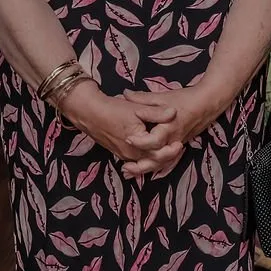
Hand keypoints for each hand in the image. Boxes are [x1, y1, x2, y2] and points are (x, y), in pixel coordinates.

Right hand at [59, 80, 180, 164]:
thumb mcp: (137, 108)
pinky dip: (146, 158)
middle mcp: (131, 155)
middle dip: (166, 157)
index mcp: (138, 145)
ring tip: (167, 151)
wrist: (89, 112)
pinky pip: (136, 160)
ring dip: (157, 158)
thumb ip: (156, 112)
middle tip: (178, 148)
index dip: (171, 151)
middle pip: (153, 162)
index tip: (180, 144)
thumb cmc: (113, 109)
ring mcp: (124, 156)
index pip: (159, 154)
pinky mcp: (119, 153)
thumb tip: (174, 112)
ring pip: (145, 162)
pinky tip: (152, 153)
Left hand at [121, 81, 228, 177]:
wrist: (206, 103)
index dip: (140, 141)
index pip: (154, 140)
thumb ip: (143, 98)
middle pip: (157, 159)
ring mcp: (176, 145)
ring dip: (146, 169)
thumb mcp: (162, 97)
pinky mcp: (177, 146)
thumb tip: (125, 94)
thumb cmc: (185, 99)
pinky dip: (155, 166)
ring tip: (129, 173)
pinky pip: (166, 161)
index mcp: (169, 127)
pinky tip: (144, 168)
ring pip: (161, 163)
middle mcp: (173, 140)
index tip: (128, 139)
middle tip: (125, 168)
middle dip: (140, 166)